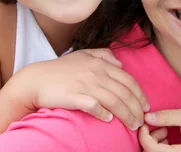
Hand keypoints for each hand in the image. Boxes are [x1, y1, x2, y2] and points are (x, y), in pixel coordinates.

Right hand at [14, 48, 149, 129]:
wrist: (35, 80)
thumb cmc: (59, 69)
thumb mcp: (82, 54)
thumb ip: (103, 55)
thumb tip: (120, 63)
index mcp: (100, 63)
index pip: (128, 79)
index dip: (140, 94)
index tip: (145, 106)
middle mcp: (95, 73)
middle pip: (124, 92)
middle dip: (136, 108)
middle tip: (141, 121)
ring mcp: (85, 84)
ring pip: (114, 101)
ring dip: (126, 115)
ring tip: (132, 125)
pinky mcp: (74, 96)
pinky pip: (94, 106)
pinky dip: (103, 113)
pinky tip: (109, 120)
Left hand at [139, 109, 180, 151]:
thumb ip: (167, 116)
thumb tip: (147, 117)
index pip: (151, 148)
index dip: (143, 134)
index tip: (145, 120)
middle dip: (149, 138)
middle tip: (156, 124)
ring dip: (153, 142)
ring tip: (164, 130)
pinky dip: (158, 145)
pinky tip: (166, 136)